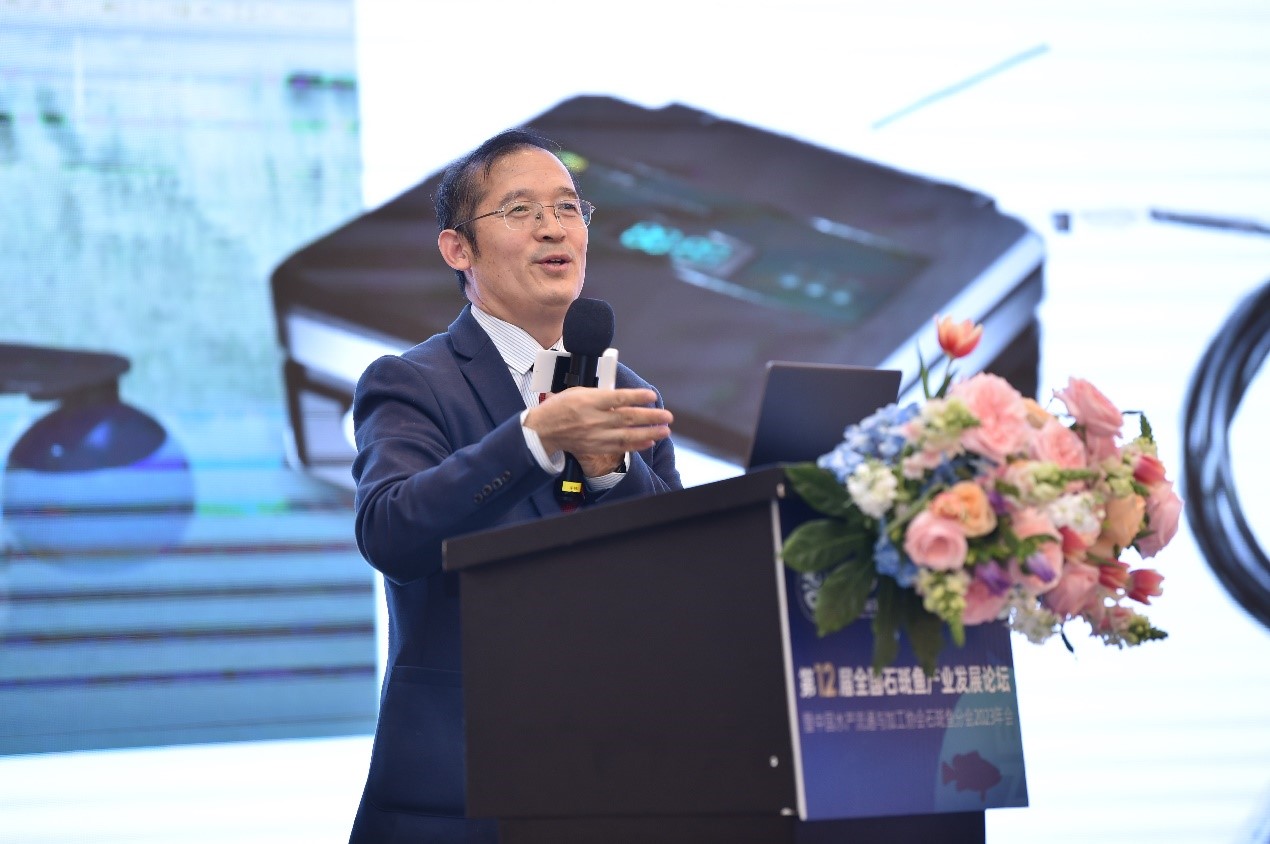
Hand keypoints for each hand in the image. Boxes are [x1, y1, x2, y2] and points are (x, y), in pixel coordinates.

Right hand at [524, 387, 672, 473]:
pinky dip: (636, 445)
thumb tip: (624, 396)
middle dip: (650, 417)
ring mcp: (596, 435)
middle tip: (667, 416)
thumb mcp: (579, 391)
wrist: (544, 429)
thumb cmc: (561, 406)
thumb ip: (602, 394)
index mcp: (589, 401)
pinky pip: (620, 447)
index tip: (651, 396)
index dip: (637, 397)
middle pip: (628, 418)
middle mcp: (594, 419)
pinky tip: (649, 442)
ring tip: (664, 431)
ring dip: (649, 433)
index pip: (618, 398)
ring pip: (627, 435)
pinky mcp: (596, 447)